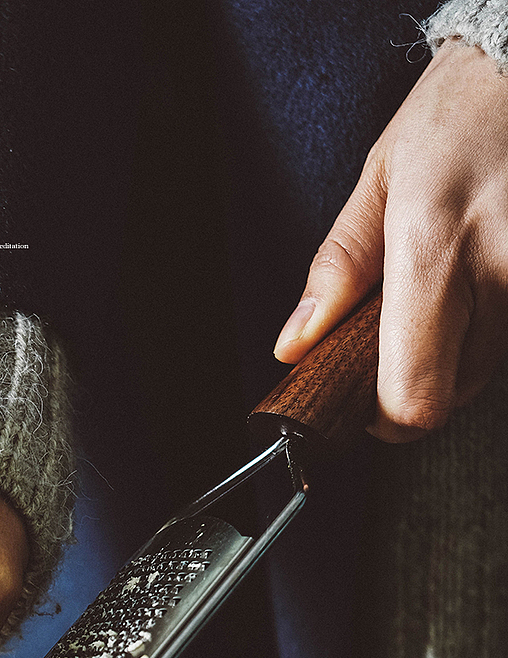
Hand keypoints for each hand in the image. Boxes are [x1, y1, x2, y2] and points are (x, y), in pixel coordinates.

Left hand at [273, 39, 507, 440]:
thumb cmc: (460, 113)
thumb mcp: (380, 180)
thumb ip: (339, 270)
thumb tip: (297, 343)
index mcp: (432, 247)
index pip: (411, 396)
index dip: (385, 417)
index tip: (371, 403)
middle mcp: (496, 269)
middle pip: (449, 394)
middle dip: (418, 379)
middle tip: (407, 329)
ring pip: (484, 370)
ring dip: (458, 352)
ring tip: (452, 286)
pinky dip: (492, 328)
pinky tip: (484, 278)